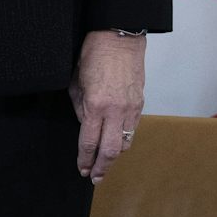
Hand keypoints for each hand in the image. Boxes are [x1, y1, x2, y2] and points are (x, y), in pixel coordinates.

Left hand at [71, 30, 144, 180]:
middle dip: (102, 167)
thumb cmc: (93, 56)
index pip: (89, 142)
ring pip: (126, 142)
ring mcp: (131, 108)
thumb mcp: (76, 83)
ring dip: (115, 156)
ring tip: (106, 164)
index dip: (85, 159)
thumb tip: (84, 125)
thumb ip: (79, 108)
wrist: (119, 38)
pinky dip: (125, 139)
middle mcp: (115, 111)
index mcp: (95, 106)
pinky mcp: (140, 103)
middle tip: (95, 178)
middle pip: (111, 150)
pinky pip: (133, 128)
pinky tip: (117, 143)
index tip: (82, 169)